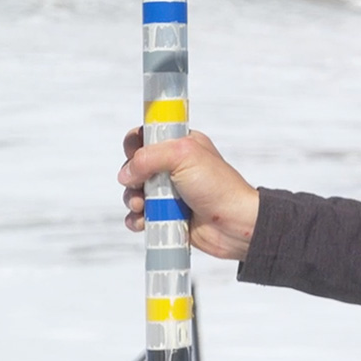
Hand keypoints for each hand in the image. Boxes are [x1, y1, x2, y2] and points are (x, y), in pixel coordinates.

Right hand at [120, 127, 259, 260]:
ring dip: (132, 200)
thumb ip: (149, 156)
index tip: (134, 153)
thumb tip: (126, 173)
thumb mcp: (185, 156)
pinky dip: (136, 219)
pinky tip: (143, 222)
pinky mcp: (165, 214)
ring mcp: (169, 191)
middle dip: (131, 177)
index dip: (135, 144)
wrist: (233, 223)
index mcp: (180, 145)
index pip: (147, 137)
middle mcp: (173, 167)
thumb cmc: (217, 186)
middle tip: (141, 185)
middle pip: (134, 167)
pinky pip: (138, 215)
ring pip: (133, 192)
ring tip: (143, 206)